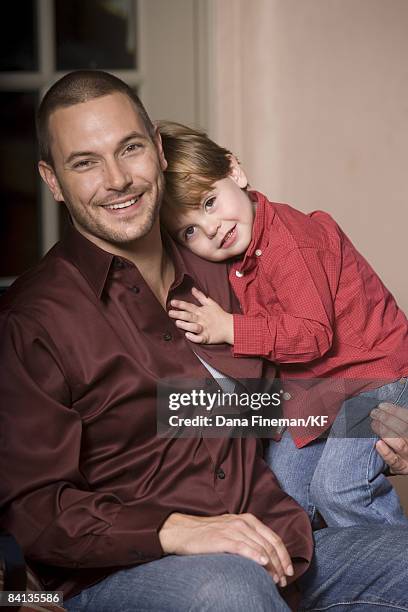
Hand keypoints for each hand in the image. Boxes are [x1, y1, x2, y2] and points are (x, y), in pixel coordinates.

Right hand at [159, 512, 293, 586]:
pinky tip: (262, 564)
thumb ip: (248, 538)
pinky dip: (255, 555)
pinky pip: (243, 547)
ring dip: (271, 565)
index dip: (284, 555)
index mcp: (248, 520)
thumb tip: (266, 557)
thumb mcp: (232, 530)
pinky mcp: (222, 538)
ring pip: (259, 547)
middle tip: (283, 580)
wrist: (183, 531)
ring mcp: (233, 529)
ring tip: (275, 579)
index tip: (289, 570)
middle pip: (270, 544)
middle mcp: (243, 522)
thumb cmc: (208, 534)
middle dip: (280, 564)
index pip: (273, 538)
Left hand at [168, 287, 233, 344]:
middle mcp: (202, 320)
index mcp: (201, 311)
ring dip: (185, 325)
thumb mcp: (211, 303)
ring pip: (193, 327)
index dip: (180, 304)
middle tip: (170, 313)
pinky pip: (199, 338)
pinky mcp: (207, 338)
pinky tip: (188, 335)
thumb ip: (200, 296)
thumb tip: (192, 289)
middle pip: (189, 316)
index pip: (189, 307)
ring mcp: (204, 329)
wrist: (230, 327)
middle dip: (179, 314)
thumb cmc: (220, 315)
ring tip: (177, 323)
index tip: (172, 302)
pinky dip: (194, 337)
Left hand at [371, 402, 407, 473]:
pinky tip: (378, 444)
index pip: (407, 418)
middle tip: (374, 413)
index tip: (382, 406)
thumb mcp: (404, 428)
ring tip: (374, 424)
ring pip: (399, 444)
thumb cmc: (404, 439)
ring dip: (384, 431)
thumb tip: (385, 408)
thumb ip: (399, 420)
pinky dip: (385, 452)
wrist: (407, 459)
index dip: (395, 411)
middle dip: (386, 419)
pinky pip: (394, 461)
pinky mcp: (402, 467)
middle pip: (403, 429)